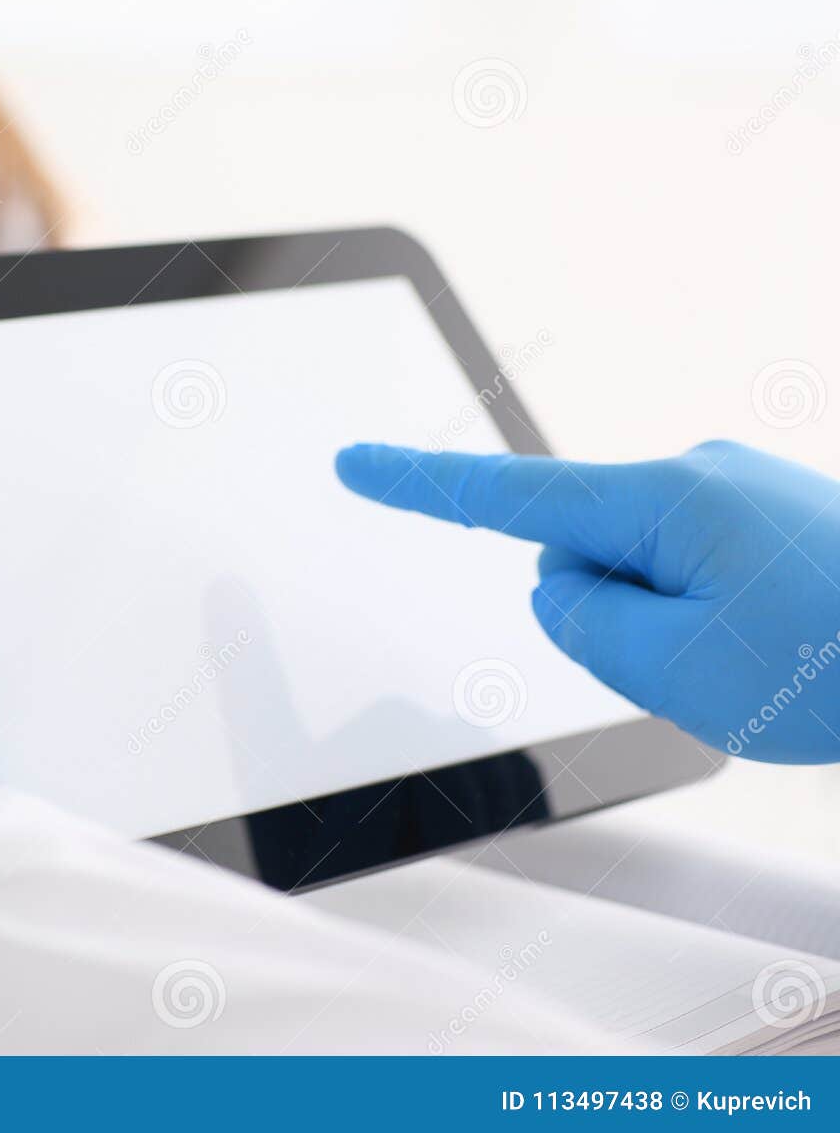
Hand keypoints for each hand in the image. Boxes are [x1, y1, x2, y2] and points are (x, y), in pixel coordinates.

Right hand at [335, 439, 839, 763]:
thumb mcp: (676, 670)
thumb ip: (579, 622)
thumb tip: (560, 581)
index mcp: (664, 498)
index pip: (504, 494)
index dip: (416, 484)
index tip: (352, 462)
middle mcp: (698, 473)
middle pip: (578, 550)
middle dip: (606, 612)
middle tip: (701, 665)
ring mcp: (742, 489)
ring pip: (639, 568)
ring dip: (665, 621)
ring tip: (761, 657)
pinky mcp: (773, 512)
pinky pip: (694, 566)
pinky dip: (710, 612)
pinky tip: (781, 641)